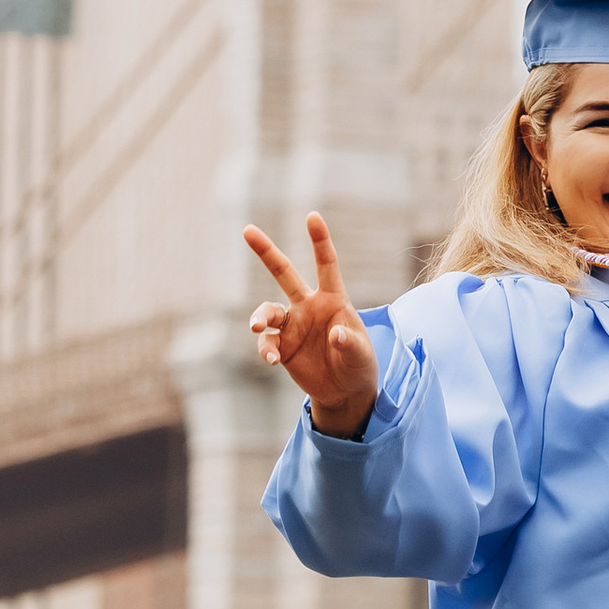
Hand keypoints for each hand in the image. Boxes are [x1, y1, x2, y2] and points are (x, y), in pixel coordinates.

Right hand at [245, 214, 376, 435]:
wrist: (344, 391)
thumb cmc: (358, 365)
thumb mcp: (360, 355)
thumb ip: (350, 344)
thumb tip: (335, 334)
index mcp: (332, 300)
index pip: (326, 265)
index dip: (319, 241)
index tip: (312, 216)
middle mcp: (308, 306)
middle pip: (284, 273)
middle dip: (266, 251)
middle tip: (247, 230)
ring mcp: (292, 325)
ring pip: (267, 311)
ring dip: (259, 316)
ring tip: (256, 326)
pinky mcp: (282, 346)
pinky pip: (267, 343)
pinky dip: (266, 349)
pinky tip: (273, 360)